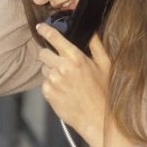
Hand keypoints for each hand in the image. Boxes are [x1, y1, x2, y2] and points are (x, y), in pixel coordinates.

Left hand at [36, 25, 134, 146]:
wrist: (98, 119)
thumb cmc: (105, 93)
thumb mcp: (105, 65)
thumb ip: (96, 45)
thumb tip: (90, 30)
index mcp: (75, 57)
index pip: (54, 38)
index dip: (45, 30)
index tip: (40, 27)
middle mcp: (61, 68)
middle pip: (43, 53)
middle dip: (50, 56)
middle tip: (62, 64)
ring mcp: (53, 81)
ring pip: (44, 69)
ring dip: (52, 72)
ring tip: (68, 82)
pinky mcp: (48, 94)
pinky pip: (45, 84)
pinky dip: (52, 85)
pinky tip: (65, 91)